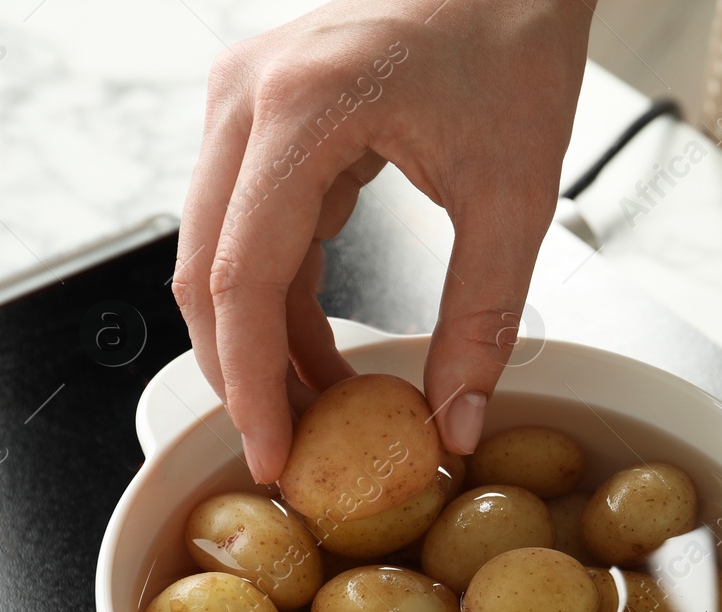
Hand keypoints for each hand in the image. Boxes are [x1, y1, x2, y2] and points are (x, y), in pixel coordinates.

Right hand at [173, 0, 591, 480]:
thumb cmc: (513, 46)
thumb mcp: (515, 198)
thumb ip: (483, 317)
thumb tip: (457, 421)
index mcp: (298, 110)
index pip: (242, 277)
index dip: (250, 382)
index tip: (272, 455)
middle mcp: (246, 99)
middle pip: (206, 270)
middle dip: (242, 372)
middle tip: (286, 453)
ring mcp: (245, 103)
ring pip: (222, 253)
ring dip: (262, 340)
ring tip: (320, 414)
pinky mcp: (266, 116)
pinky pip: (253, 226)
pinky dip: (281, 296)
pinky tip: (322, 352)